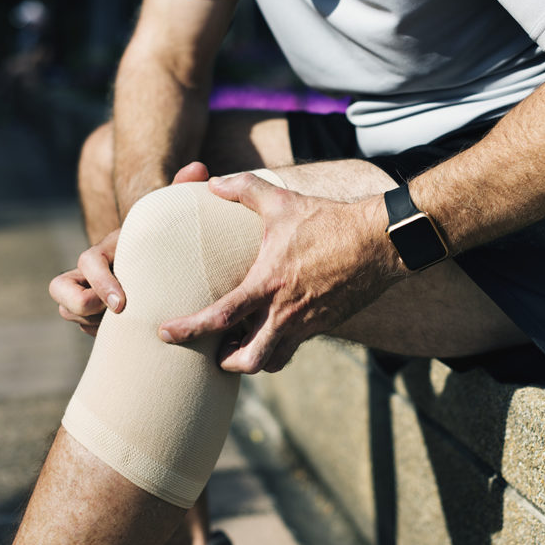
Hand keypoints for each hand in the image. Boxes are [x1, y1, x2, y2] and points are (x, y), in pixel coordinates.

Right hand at [50, 161, 211, 334]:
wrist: (165, 260)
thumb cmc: (170, 237)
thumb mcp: (174, 217)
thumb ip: (181, 191)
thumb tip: (198, 167)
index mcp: (109, 248)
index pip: (86, 263)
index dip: (100, 283)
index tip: (122, 304)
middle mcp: (92, 270)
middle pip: (60, 290)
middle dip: (81, 306)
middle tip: (116, 316)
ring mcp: (89, 291)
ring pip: (69, 311)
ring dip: (92, 322)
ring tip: (127, 325)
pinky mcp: (95, 313)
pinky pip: (85, 327)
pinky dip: (102, 334)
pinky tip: (132, 334)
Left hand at [158, 172, 403, 373]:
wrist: (379, 242)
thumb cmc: (329, 221)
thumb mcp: (283, 201)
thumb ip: (244, 188)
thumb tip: (213, 182)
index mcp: (268, 283)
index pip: (220, 317)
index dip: (188, 329)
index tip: (165, 333)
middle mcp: (285, 312)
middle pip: (248, 360)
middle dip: (225, 362)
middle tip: (214, 349)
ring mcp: (307, 323)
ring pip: (273, 362)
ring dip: (253, 359)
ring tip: (241, 344)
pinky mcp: (324, 325)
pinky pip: (295, 347)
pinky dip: (278, 348)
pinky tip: (273, 330)